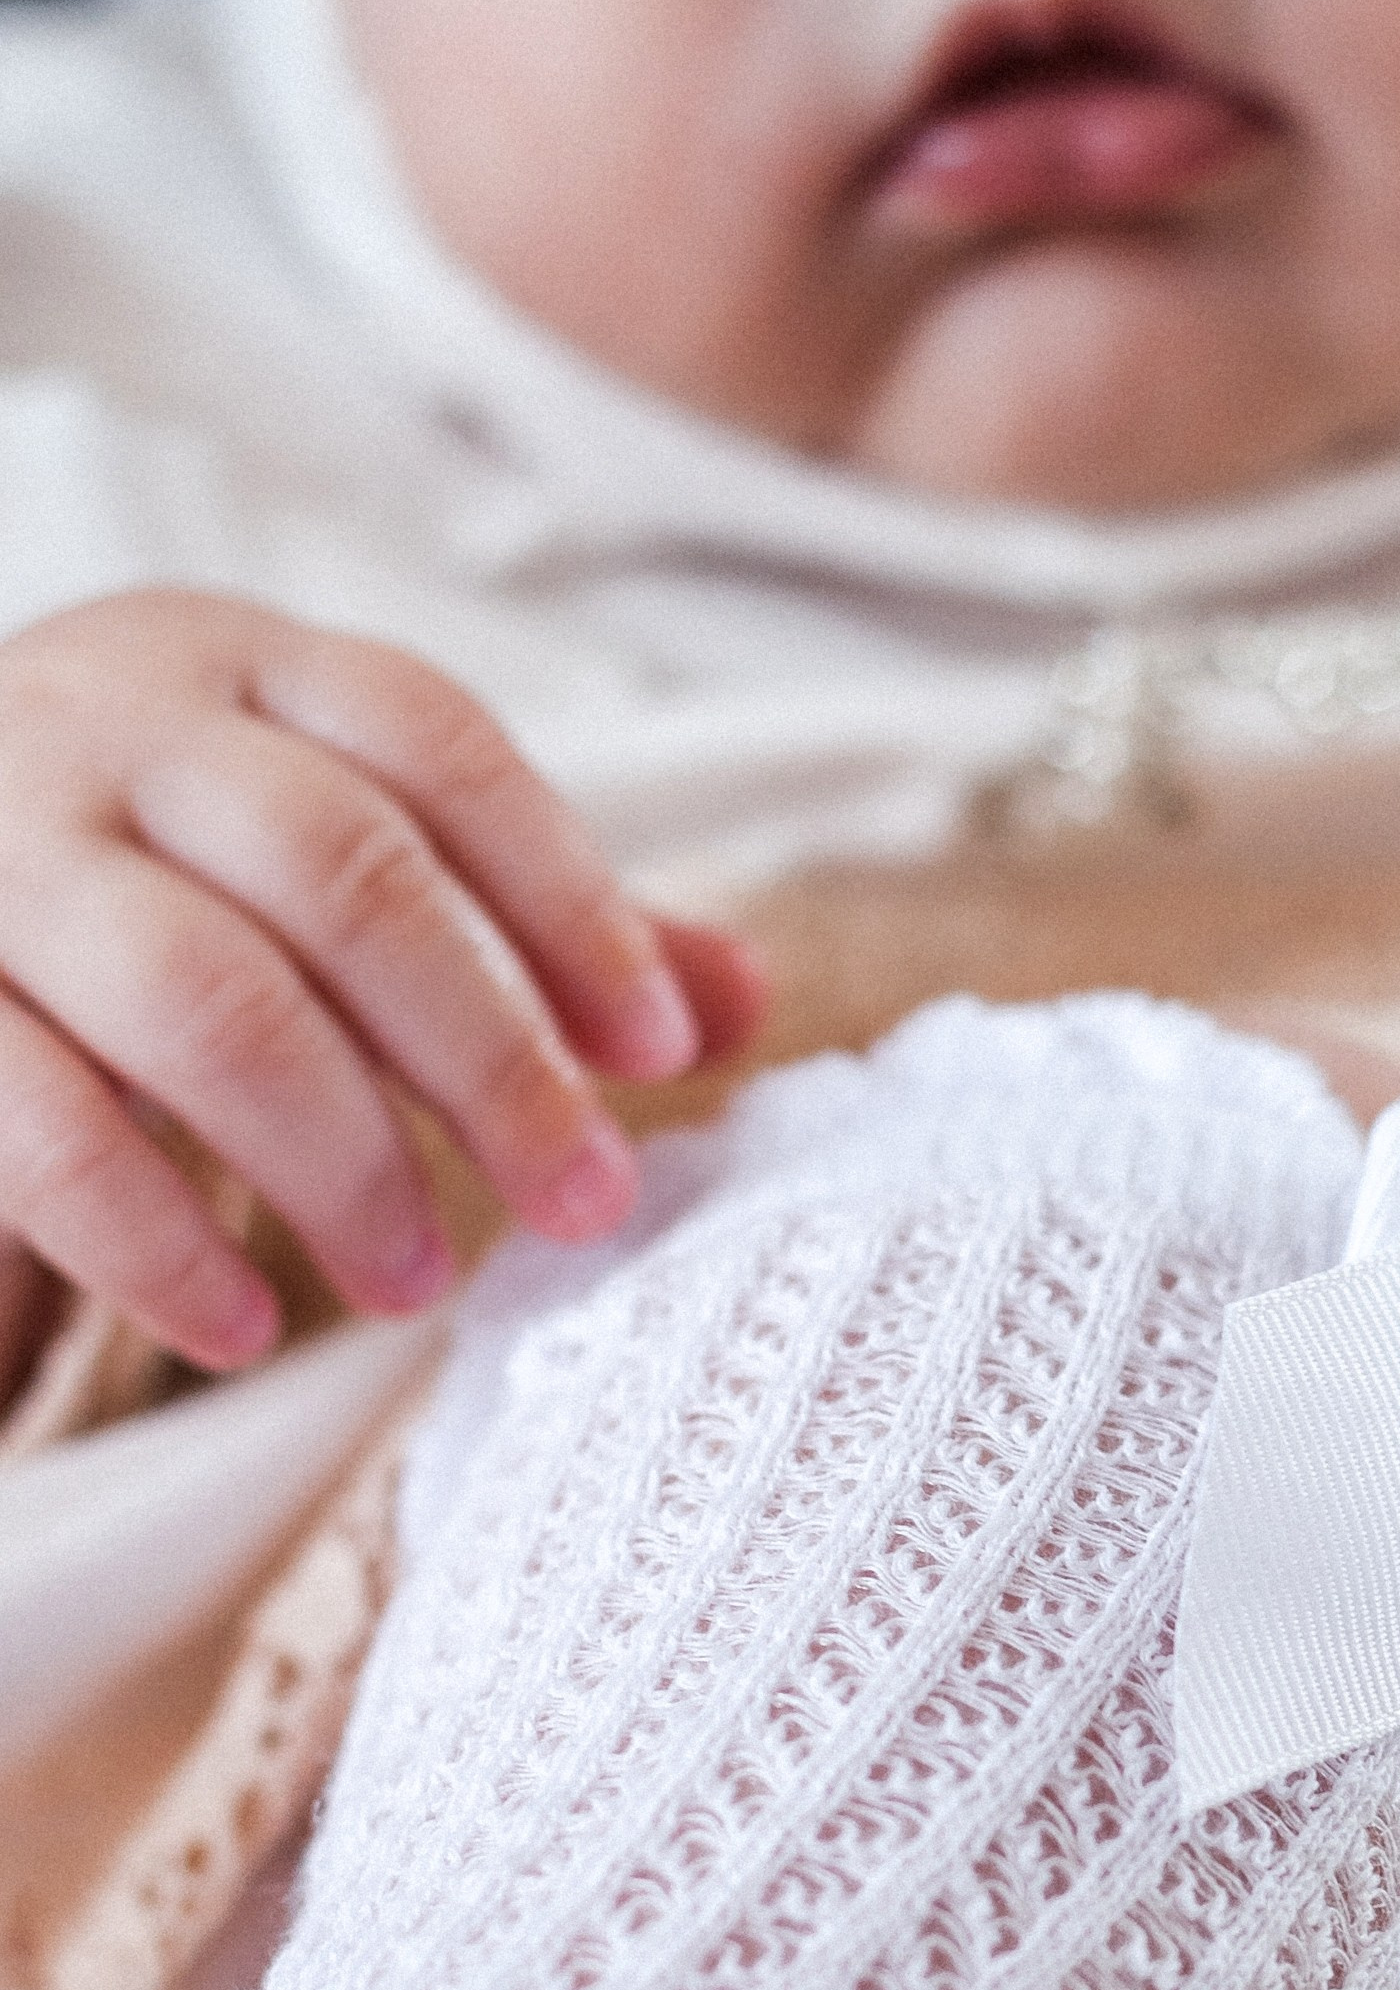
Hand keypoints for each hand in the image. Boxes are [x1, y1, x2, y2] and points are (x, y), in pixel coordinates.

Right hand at [0, 590, 765, 1366]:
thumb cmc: (146, 881)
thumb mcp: (320, 866)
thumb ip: (514, 921)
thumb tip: (740, 1001)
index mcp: (228, 662)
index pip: (434, 748)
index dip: (566, 900)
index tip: (664, 1053)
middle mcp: (98, 725)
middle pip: (340, 871)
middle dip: (485, 1054)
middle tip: (581, 1206)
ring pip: (200, 995)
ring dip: (339, 1157)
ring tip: (419, 1286)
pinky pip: (40, 1125)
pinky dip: (154, 1239)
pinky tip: (245, 1326)